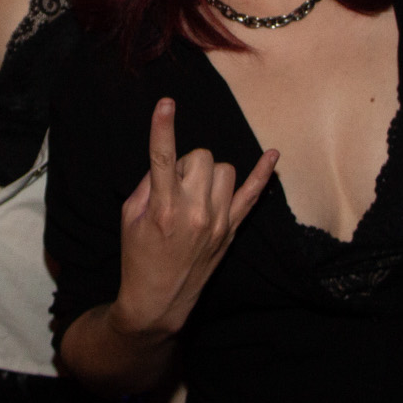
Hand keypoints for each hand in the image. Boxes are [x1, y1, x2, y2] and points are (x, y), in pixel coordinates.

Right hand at [111, 99, 276, 340]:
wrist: (159, 300)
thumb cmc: (139, 256)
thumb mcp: (129, 217)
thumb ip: (148, 184)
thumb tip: (168, 162)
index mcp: (163, 207)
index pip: (163, 157)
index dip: (163, 127)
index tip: (166, 103)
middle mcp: (194, 212)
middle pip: (201, 157)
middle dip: (186, 162)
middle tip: (174, 184)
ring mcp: (218, 221)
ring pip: (224, 170)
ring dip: (207, 172)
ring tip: (193, 193)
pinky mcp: (231, 230)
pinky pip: (253, 196)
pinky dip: (263, 174)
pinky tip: (272, 155)